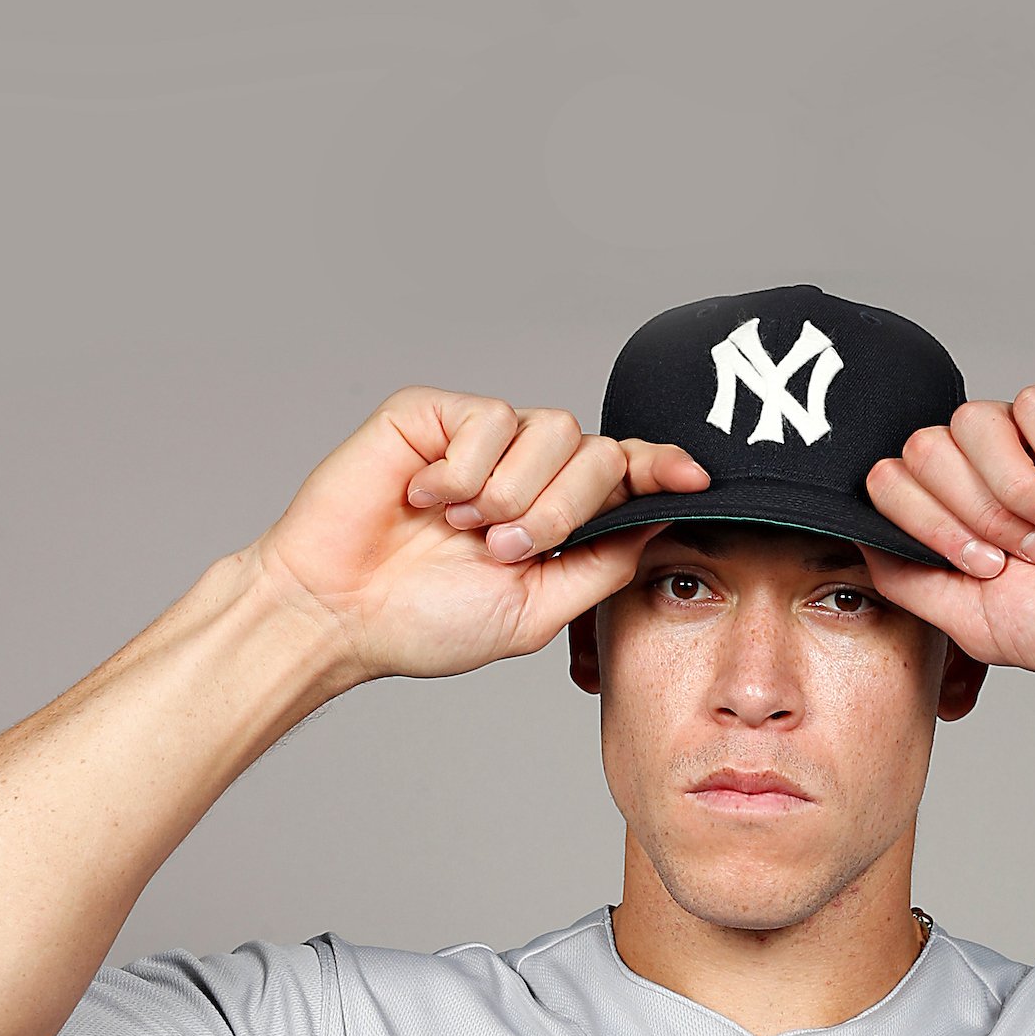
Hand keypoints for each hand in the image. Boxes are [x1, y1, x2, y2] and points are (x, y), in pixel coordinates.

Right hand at [240, 387, 710, 684]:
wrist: (340, 610)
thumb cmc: (426, 621)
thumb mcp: (536, 610)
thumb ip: (601, 565)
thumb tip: (661, 523)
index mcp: (554, 518)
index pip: (623, 475)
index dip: (661, 467)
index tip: (695, 478)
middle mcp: (524, 471)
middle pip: (597, 452)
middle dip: (563, 508)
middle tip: (505, 550)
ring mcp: (480, 439)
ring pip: (551, 429)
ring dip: (512, 492)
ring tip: (463, 529)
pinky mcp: (434, 415)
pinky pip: (488, 418)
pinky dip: (463, 470)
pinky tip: (424, 499)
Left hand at [859, 380, 1034, 686]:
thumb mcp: (973, 621)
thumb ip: (907, 578)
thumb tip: (855, 535)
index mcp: (958, 517)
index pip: (891, 482)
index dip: (926, 524)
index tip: (984, 568)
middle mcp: (990, 471)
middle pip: (923, 448)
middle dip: (973, 514)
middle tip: (1029, 555)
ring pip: (972, 422)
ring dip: (1017, 491)